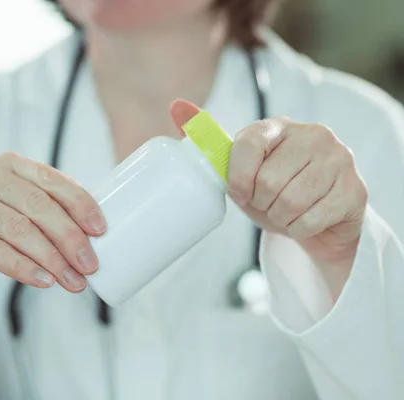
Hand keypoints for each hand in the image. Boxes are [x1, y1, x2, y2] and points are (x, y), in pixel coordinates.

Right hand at [0, 152, 106, 292]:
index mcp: (9, 164)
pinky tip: (44, 281)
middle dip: (71, 238)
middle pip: (39, 206)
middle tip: (91, 265)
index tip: (101, 230)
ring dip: (52, 259)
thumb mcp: (13, 210)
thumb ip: (44, 212)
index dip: (81, 204)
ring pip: (20, 230)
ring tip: (73, 281)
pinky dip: (24, 268)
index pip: (53, 180)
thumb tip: (91, 238)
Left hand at [171, 100, 367, 268]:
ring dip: (279, 218)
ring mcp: (340, 160)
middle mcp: (314, 135)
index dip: (238, 178)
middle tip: (268, 203)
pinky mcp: (355, 191)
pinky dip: (298, 229)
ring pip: (290, 203)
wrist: (317, 219)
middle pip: (268, 182)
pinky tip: (305, 219)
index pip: (247, 145)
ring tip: (284, 211)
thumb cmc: (272, 191)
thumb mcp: (238, 169)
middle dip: (261, 203)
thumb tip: (175, 106)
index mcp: (279, 126)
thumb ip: (208, 141)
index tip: (240, 191)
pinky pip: (310, 220)